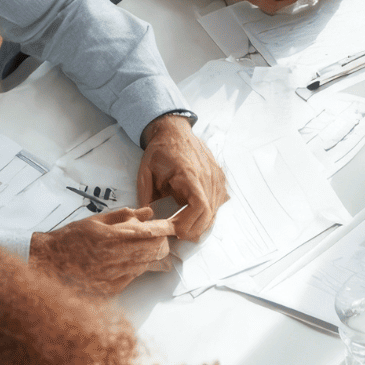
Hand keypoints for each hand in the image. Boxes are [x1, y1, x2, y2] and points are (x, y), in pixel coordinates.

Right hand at [31, 205, 178, 294]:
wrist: (49, 262)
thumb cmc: (71, 238)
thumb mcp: (96, 220)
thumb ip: (124, 216)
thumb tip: (147, 212)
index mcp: (111, 237)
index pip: (148, 232)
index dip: (164, 229)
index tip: (173, 226)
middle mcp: (113, 257)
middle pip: (152, 250)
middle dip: (162, 243)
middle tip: (164, 237)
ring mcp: (112, 275)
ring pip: (145, 264)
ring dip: (152, 256)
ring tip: (151, 248)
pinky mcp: (110, 288)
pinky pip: (133, 276)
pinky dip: (138, 267)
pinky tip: (134, 261)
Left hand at [138, 114, 228, 243]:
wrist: (174, 131)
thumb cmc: (159, 151)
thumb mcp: (145, 173)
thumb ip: (145, 196)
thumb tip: (145, 219)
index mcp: (189, 175)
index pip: (199, 207)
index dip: (189, 224)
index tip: (175, 230)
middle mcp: (208, 176)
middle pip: (209, 214)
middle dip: (193, 229)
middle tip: (177, 233)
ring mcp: (216, 177)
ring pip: (215, 210)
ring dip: (200, 223)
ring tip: (184, 226)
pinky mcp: (219, 178)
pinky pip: (218, 202)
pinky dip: (207, 213)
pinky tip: (194, 215)